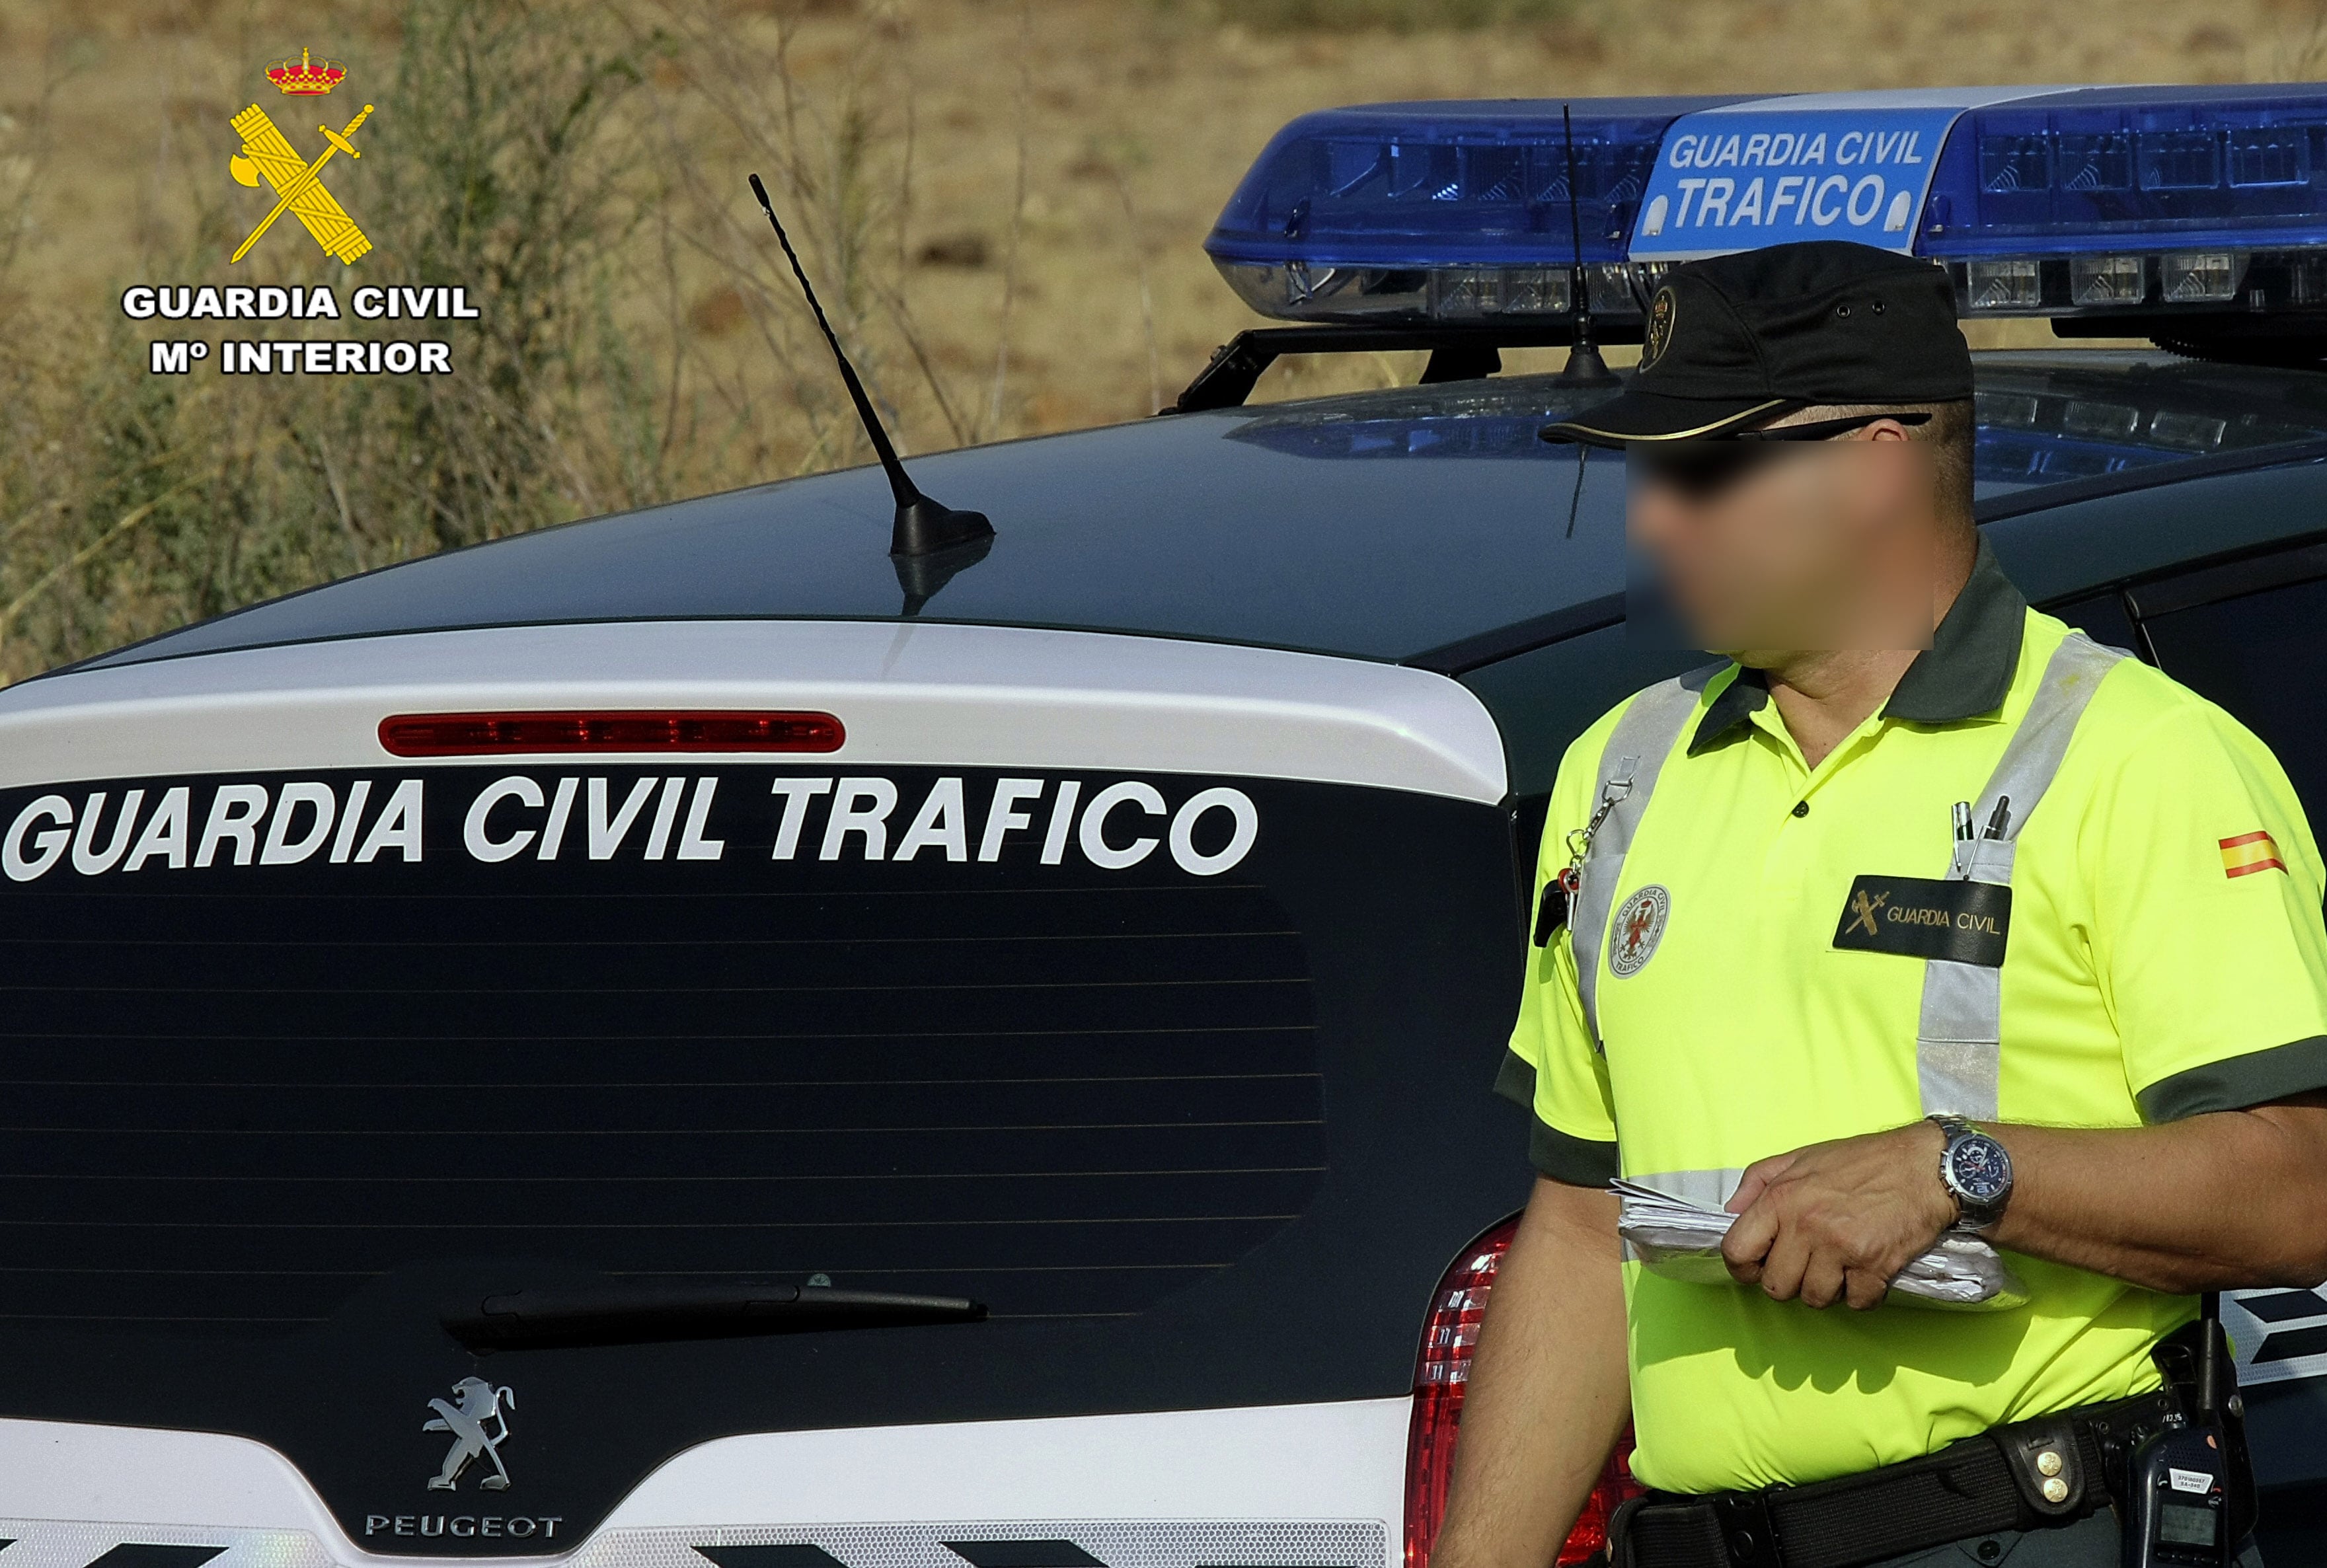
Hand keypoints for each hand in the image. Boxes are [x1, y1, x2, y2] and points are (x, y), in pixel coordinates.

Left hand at [1720, 1122, 1956, 1309]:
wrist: (1925, 1165)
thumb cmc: (1863, 1160)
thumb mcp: (1800, 1157)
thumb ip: (1757, 1181)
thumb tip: (1730, 1211)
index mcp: (1781, 1198)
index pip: (1737, 1251)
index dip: (1743, 1267)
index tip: (1758, 1267)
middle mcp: (1807, 1225)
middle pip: (1776, 1287)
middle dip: (1790, 1282)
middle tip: (1808, 1265)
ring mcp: (1841, 1248)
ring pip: (1814, 1299)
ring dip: (1826, 1290)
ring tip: (1839, 1266)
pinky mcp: (1875, 1266)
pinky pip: (1856, 1303)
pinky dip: (1862, 1295)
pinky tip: (1867, 1272)